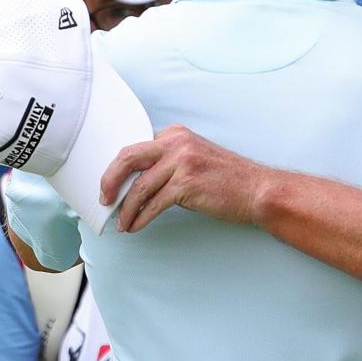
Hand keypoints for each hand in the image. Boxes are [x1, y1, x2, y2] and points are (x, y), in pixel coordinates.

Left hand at [100, 125, 266, 233]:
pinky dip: (141, 218)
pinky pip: (154, 204)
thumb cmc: (227, 179)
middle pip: (128, 158)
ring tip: (122, 224)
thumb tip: (136, 183)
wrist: (257, 190)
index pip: (135, 147)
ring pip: (140, 187)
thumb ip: (167, 162)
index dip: (118, 169)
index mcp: (176, 134)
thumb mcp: (195, 158)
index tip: (110, 186)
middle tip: (104, 200)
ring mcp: (182, 162)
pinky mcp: (187, 184)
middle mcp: (177, 143)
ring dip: (126, 209)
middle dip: (109, 181)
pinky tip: (136, 226)